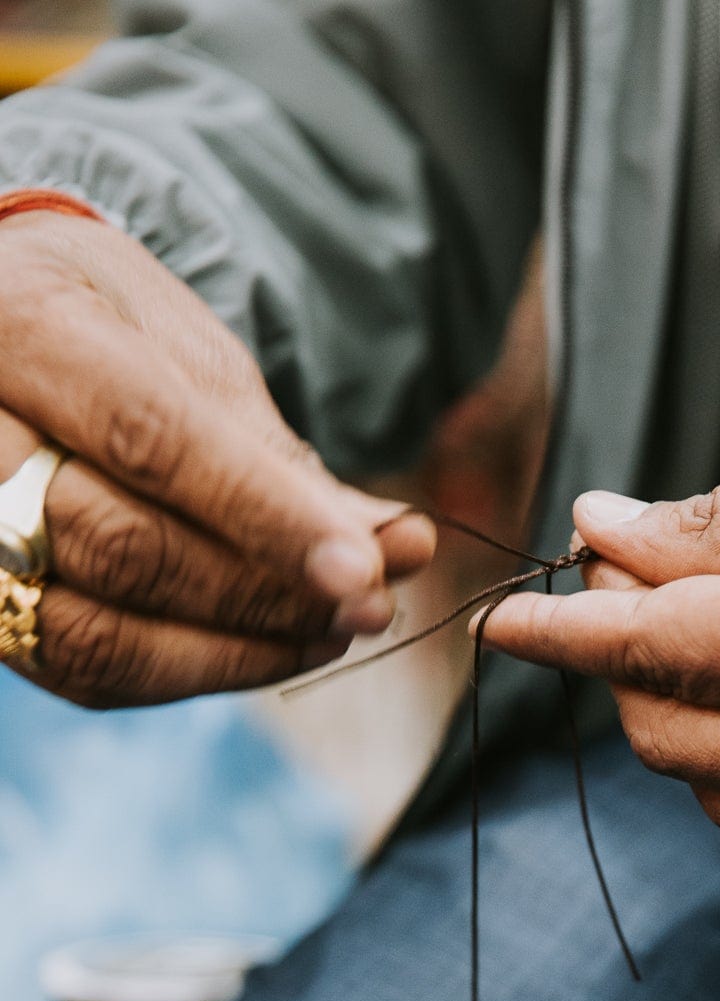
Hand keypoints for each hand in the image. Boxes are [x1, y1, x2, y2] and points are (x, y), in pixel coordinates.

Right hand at [0, 212, 435, 706]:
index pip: (150, 440)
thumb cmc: (105, 330)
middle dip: (266, 592)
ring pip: (101, 633)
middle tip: (370, 602)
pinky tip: (271, 647)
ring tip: (334, 628)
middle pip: (125, 547)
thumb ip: (280, 452)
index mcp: (25, 329)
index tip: (364, 568)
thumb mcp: (186, 348)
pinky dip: (195, 671)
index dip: (265, 514)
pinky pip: (88, 671)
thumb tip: (400, 545)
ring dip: (240, 649)